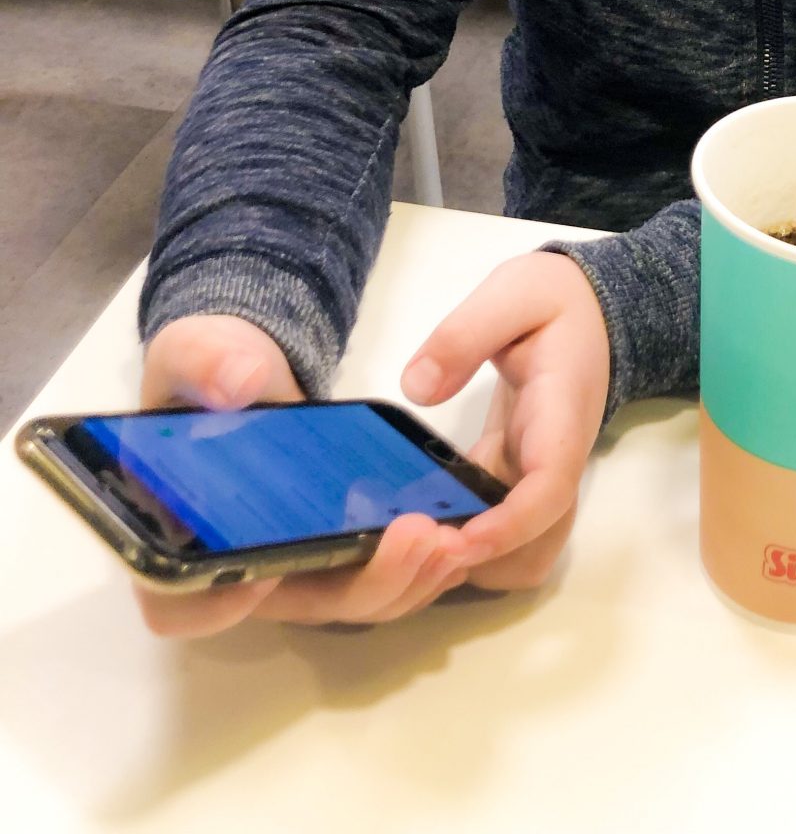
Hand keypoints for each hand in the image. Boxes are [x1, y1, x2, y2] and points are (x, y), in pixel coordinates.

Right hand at [135, 315, 472, 637]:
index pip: (179, 604)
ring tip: (452, 538)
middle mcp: (236, 567)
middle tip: (419, 539)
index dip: (216, 605)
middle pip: (293, 607)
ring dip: (404, 581)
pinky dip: (417, 562)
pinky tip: (457, 531)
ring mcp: (294, 561)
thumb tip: (242, 383)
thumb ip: (208, 362)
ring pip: (347, 599)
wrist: (253, 365)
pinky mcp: (338, 545)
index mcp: (176, 536)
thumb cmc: (209, 367)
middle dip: (362, 585)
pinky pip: (377, 572)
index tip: (265, 573)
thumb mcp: (197, 352)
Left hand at [401, 250, 610, 591]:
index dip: (510, 526)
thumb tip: (417, 388)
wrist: (590, 304)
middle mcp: (554, 457)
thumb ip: (464, 334)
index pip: (550, 488)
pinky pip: (498, 524)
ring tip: (411, 539)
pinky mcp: (516, 470)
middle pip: (540, 544)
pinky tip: (414, 517)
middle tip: (417, 547)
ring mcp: (537, 470)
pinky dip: (464, 536)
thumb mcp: (511, 293)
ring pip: (522, 547)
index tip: (458, 541)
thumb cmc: (553, 297)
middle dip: (487, 562)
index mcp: (560, 414)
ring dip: (475, 560)